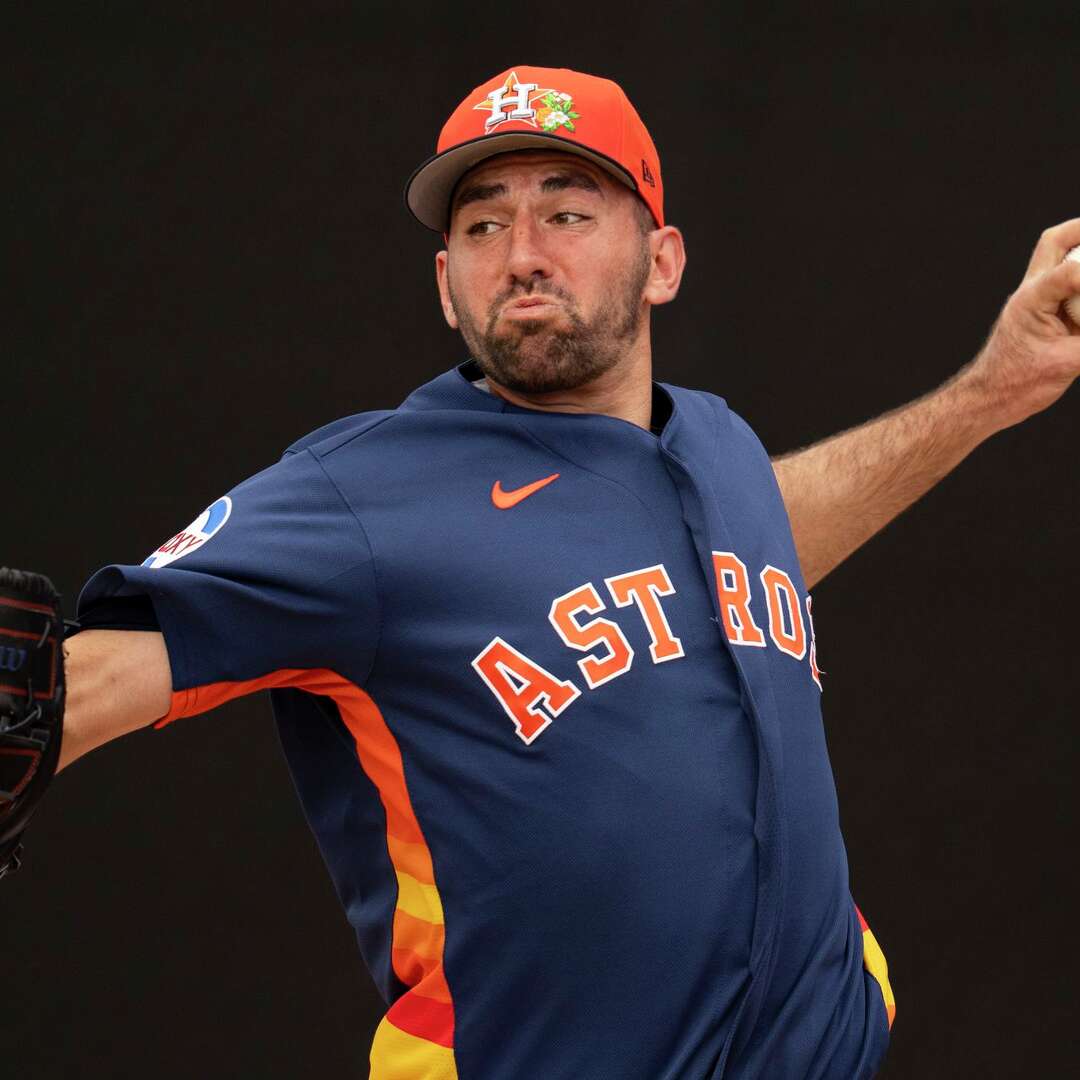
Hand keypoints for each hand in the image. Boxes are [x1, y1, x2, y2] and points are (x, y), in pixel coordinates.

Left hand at [963, 218, 1079, 429]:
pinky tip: (1079, 304)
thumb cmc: (1016, 384)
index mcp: (1031, 301)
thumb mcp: (1066, 364)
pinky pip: (1064, 283)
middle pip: (1054, 242)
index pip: (1070, 272)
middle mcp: (1031, 293)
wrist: (989, 398)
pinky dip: (1079, 281)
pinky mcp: (1042, 313)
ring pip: (1057, 257)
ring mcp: (1035, 301)